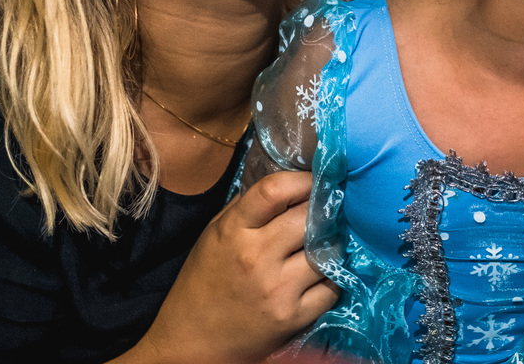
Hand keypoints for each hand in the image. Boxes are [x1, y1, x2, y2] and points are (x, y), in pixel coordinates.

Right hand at [117, 171, 338, 363]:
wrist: (191, 343)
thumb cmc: (202, 284)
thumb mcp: (213, 237)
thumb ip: (246, 210)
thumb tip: (286, 187)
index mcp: (233, 231)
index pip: (274, 190)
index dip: (302, 180)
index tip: (315, 182)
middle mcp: (256, 257)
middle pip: (308, 218)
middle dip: (322, 212)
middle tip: (328, 213)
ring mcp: (276, 288)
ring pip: (327, 252)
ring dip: (331, 246)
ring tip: (326, 245)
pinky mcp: (291, 317)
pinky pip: (331, 288)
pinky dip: (331, 279)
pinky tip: (321, 276)